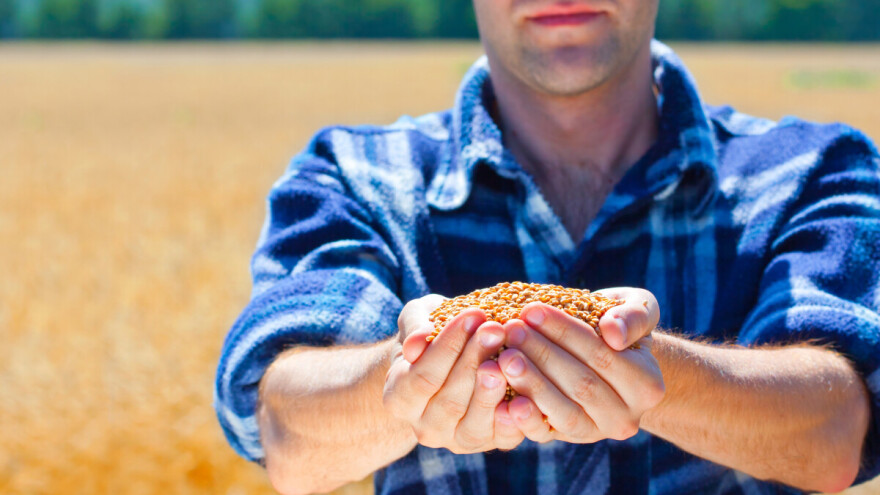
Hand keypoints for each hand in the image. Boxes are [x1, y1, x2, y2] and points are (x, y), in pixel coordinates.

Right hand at [383, 294, 524, 453]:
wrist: (450, 365)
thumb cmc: (433, 336)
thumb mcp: (418, 320)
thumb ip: (415, 326)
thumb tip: (418, 342)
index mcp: (399, 399)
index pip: (423, 376)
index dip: (448, 346)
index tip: (472, 314)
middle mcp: (424, 428)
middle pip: (450, 401)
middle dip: (475, 361)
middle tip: (496, 328)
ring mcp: (457, 441)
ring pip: (475, 424)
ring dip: (494, 390)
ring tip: (510, 357)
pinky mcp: (491, 444)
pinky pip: (504, 437)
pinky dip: (517, 417)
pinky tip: (526, 390)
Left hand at [497, 287, 664, 443]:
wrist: (610, 359)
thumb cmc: (618, 326)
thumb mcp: (638, 308)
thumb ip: (634, 316)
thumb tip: (613, 334)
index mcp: (647, 385)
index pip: (602, 356)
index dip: (565, 333)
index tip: (532, 310)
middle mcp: (626, 417)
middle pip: (581, 385)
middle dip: (542, 354)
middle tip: (511, 330)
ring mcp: (595, 432)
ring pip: (563, 412)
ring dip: (531, 384)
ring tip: (504, 356)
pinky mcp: (567, 439)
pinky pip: (545, 433)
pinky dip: (525, 419)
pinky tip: (505, 401)